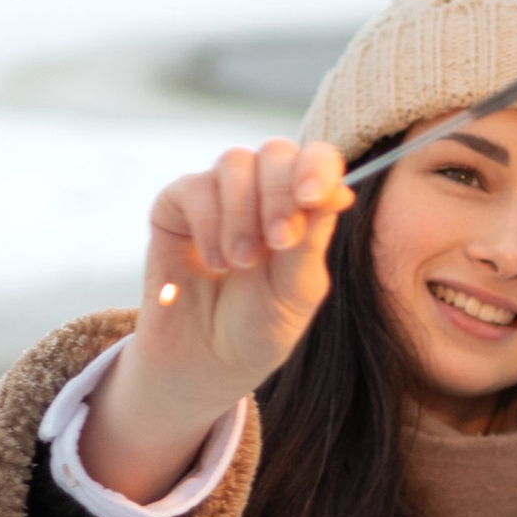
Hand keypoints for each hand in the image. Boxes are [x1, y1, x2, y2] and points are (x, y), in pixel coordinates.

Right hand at [79, 139, 350, 504]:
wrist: (204, 363)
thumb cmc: (258, 329)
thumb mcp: (297, 292)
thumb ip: (312, 240)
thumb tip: (339, 189)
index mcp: (301, 208)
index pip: (317, 161)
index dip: (318, 167)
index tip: (314, 198)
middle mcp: (261, 194)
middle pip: (275, 152)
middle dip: (280, 193)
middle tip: (279, 243)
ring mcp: (218, 197)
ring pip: (234, 163)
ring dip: (243, 213)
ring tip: (241, 263)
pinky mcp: (176, 207)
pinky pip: (195, 187)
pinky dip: (208, 223)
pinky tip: (214, 262)